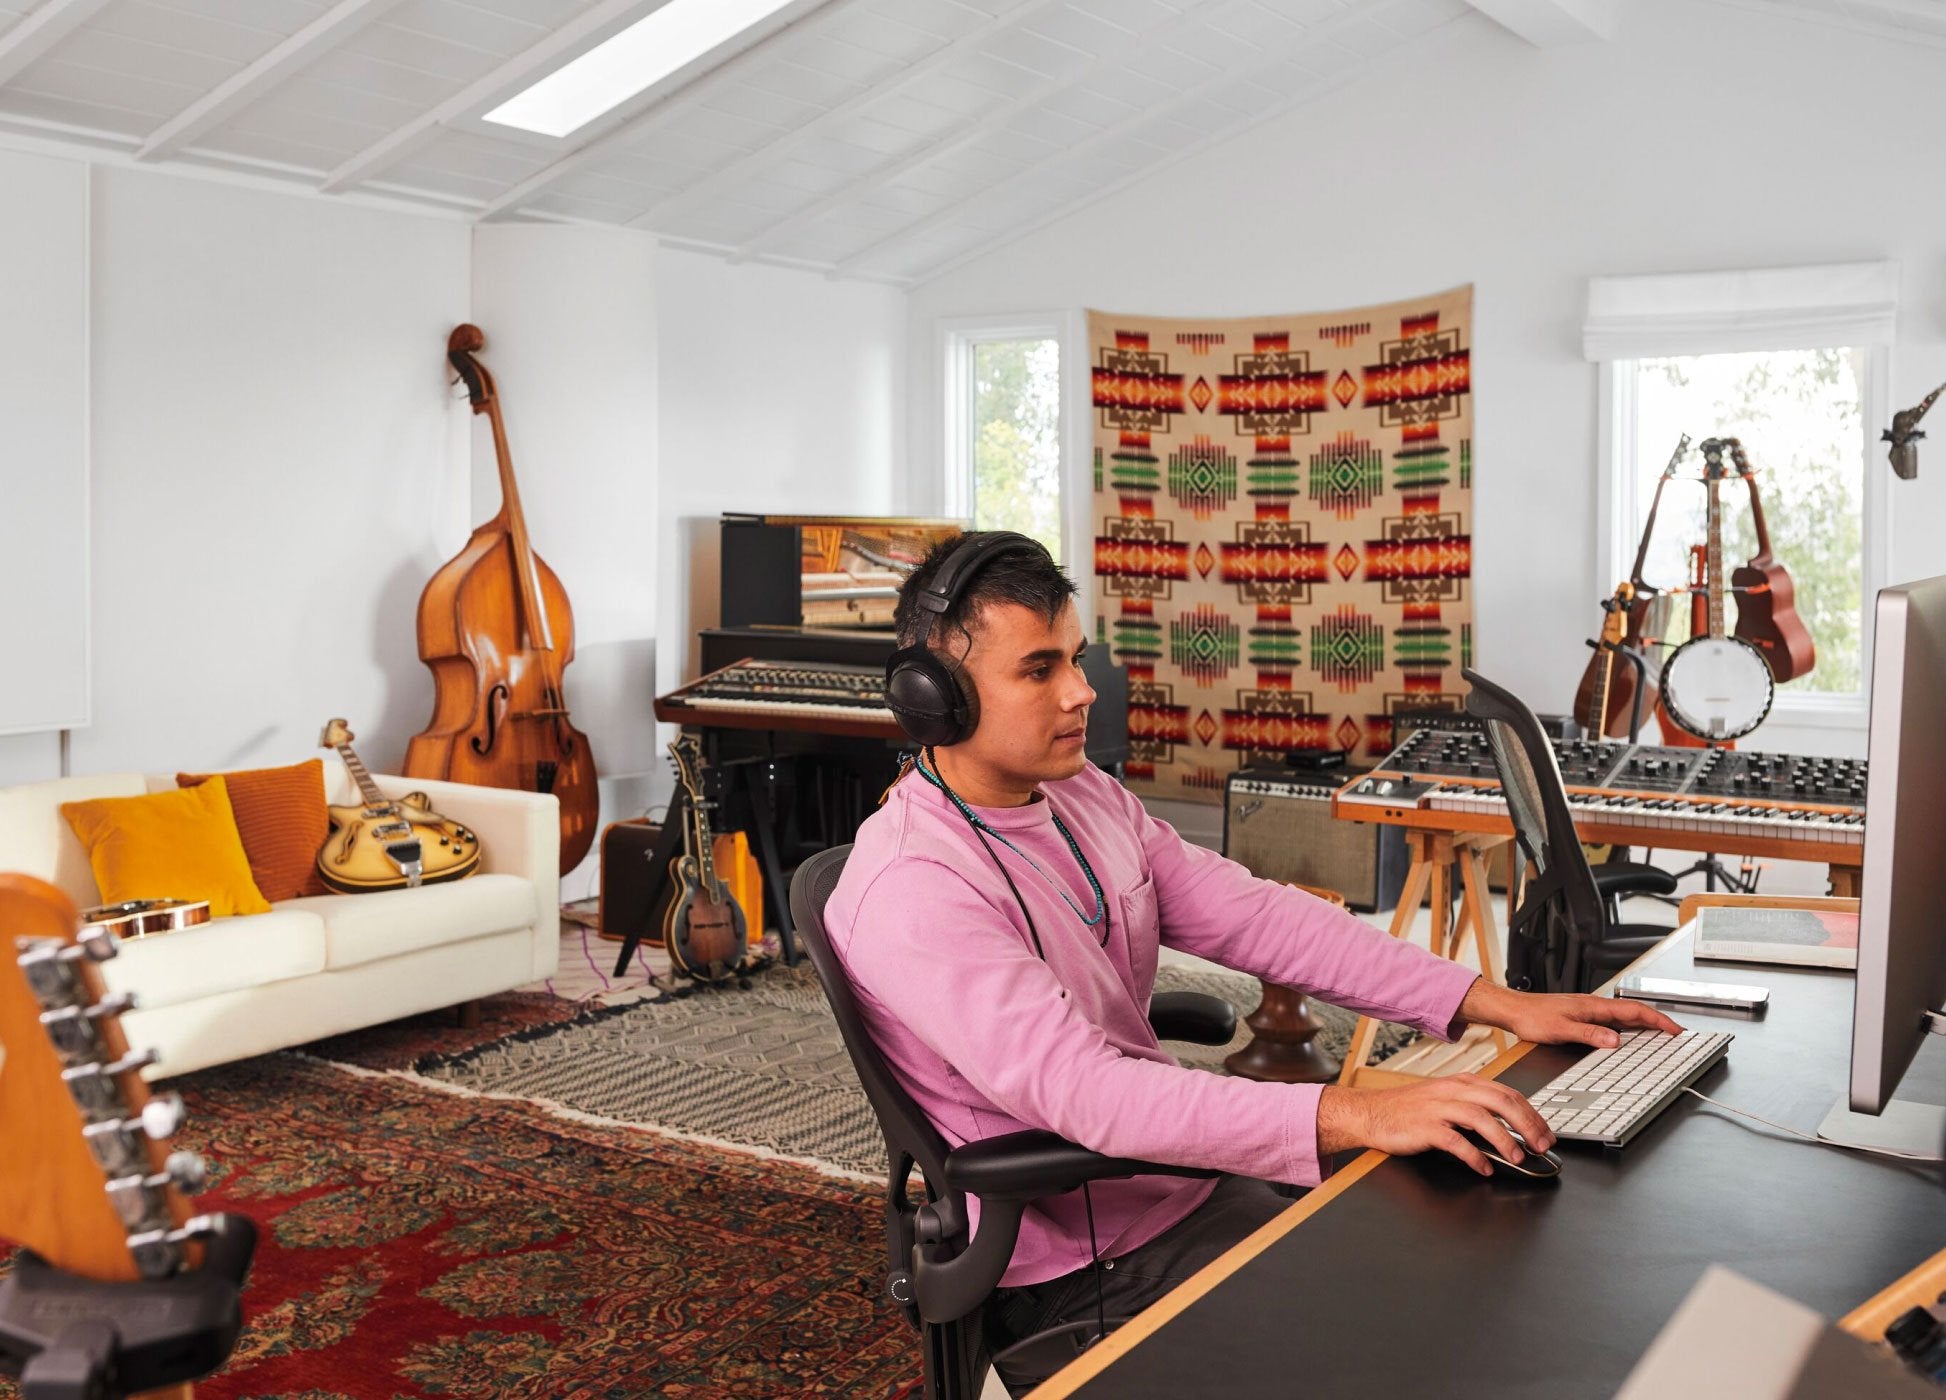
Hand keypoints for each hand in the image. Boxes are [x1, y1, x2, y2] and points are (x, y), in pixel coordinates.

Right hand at [1318, 1074, 1552, 1176]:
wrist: (1371, 1113)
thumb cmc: (1410, 1109)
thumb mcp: (1447, 1099)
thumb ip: (1476, 1107)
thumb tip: (1511, 1126)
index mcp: (1463, 1082)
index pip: (1507, 1093)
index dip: (1532, 1114)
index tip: (1546, 1134)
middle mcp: (1453, 1091)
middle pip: (1500, 1102)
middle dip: (1527, 1125)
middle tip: (1541, 1147)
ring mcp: (1438, 1108)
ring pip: (1480, 1118)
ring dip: (1504, 1140)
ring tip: (1517, 1159)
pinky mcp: (1424, 1127)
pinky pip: (1455, 1141)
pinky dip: (1473, 1156)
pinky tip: (1483, 1168)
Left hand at [1458, 977, 1682, 1048]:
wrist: (1514, 1010)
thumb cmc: (1532, 1017)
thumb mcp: (1561, 1029)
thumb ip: (1589, 1034)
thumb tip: (1615, 1041)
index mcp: (1594, 1006)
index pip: (1635, 1011)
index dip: (1658, 1020)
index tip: (1676, 1030)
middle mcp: (1594, 1006)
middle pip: (1634, 1012)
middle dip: (1658, 1022)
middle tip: (1676, 1035)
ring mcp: (1589, 1011)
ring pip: (1624, 1017)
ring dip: (1644, 1025)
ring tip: (1659, 1037)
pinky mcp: (1582, 1016)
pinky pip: (1613, 1022)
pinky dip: (1627, 1029)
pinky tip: (1627, 1038)